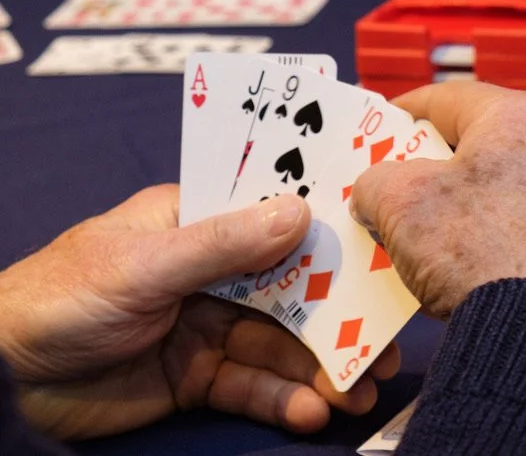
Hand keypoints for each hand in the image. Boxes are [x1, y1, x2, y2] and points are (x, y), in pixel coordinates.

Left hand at [0, 185, 398, 439]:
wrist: (1, 382)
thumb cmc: (62, 297)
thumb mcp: (144, 263)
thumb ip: (223, 242)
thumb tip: (302, 212)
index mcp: (199, 221)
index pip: (276, 219)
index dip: (330, 235)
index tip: (384, 252)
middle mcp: (214, 269)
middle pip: (293, 290)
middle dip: (339, 318)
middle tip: (386, 345)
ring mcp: (210, 324)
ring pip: (280, 344)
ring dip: (320, 368)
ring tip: (358, 393)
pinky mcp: (200, 376)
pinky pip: (253, 386)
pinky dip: (283, 400)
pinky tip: (311, 413)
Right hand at [350, 82, 525, 328]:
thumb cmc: (479, 250)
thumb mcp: (400, 202)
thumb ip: (378, 182)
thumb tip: (377, 192)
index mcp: (524, 118)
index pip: (450, 99)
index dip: (404, 112)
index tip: (378, 131)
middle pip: (487, 148)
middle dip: (437, 171)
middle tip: (397, 192)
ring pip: (516, 196)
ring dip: (472, 213)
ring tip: (431, 244)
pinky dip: (506, 250)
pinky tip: (477, 278)